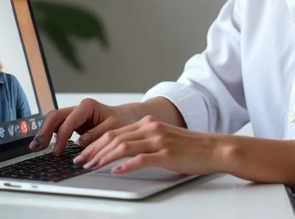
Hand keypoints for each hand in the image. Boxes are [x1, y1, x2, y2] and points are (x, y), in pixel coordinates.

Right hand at [29, 98, 138, 155]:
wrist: (127, 118)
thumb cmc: (122, 121)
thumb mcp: (113, 129)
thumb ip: (96, 135)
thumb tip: (79, 143)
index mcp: (87, 106)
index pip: (69, 121)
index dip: (61, 137)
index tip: (58, 151)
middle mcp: (78, 108)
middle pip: (55, 116)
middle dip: (44, 131)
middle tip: (36, 146)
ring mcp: (75, 115)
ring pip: (54, 120)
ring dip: (44, 132)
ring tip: (35, 147)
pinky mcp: (74, 123)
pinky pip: (58, 126)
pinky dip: (50, 135)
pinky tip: (44, 145)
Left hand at [71, 116, 223, 174]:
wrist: (213, 148)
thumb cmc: (189, 147)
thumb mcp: (163, 138)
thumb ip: (144, 141)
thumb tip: (121, 153)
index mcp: (147, 123)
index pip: (114, 131)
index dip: (95, 143)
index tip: (83, 153)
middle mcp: (150, 128)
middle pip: (114, 137)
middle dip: (93, 150)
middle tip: (81, 161)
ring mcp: (158, 140)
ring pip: (123, 146)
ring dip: (103, 157)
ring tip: (92, 167)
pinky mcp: (167, 154)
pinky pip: (141, 158)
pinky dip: (126, 165)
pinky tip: (116, 171)